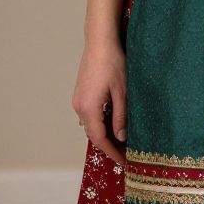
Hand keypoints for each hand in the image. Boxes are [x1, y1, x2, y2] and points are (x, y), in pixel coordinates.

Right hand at [71, 40, 127, 164]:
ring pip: (91, 124)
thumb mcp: (122, 92)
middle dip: (109, 145)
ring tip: (122, 139)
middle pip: (94, 134)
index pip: (100, 140)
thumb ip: (120, 116)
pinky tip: (113, 121)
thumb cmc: (113, 63)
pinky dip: (100, 122)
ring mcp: (78, 100)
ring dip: (105, 133)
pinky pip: (89, 114)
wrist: (100, 41)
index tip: (124, 162)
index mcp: (88, 109)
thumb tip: (121, 137)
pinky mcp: (81, 93)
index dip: (112, 153)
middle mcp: (79, 107)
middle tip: (126, 153)